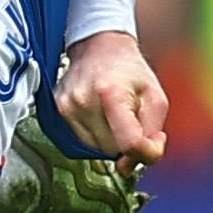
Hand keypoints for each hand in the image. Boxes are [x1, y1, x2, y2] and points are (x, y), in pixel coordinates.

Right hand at [50, 30, 170, 171]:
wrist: (99, 47)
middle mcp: (83, 100)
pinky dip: (95, 135)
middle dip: (125, 141)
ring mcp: (66, 107)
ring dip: (109, 139)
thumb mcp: (155, 98)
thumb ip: (152, 133)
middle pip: (112, 151)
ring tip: (112, 113)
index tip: (151, 145)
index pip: (129, 143)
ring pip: (96, 151)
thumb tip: (133, 164)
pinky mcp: (57, 112)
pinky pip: (81, 143)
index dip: (145, 152)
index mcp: (111, 92)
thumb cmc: (131, 72)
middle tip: (129, 116)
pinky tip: (98, 115)